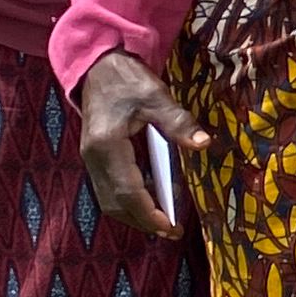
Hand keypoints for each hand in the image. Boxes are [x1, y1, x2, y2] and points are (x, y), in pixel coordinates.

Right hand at [75, 51, 210, 243]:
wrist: (98, 65)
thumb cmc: (127, 79)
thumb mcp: (155, 96)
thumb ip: (178, 122)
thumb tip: (203, 144)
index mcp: (106, 146)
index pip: (127, 191)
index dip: (149, 213)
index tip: (170, 226)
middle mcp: (93, 158)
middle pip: (115, 203)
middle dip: (142, 221)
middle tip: (171, 231)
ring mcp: (91, 159)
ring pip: (110, 199)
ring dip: (135, 214)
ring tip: (163, 222)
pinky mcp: (95, 157)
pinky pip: (110, 188)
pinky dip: (129, 200)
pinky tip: (152, 199)